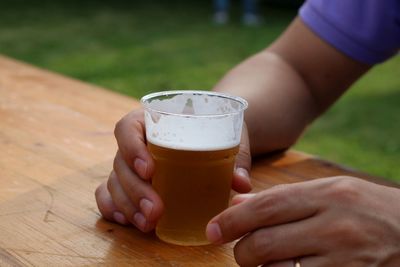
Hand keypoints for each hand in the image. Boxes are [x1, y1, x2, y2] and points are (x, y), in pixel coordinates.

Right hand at [95, 109, 252, 231]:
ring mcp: (129, 163)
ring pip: (114, 182)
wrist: (209, 135)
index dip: (132, 149)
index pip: (127, 128)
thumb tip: (242, 184)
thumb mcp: (227, 135)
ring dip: (127, 205)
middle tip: (155, 211)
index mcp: (151, 120)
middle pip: (120, 162)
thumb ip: (236, 157)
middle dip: (135, 190)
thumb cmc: (214, 131)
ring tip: (147, 224)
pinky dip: (113, 207)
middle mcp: (135, 141)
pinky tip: (126, 221)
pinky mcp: (129, 181)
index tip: (150, 170)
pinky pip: (109, 193)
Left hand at [206, 176, 399, 266]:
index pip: (264, 208)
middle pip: (264, 243)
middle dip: (241, 251)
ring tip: (266, 262)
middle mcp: (335, 226)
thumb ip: (282, 199)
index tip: (212, 230)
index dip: (231, 221)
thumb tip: (236, 206)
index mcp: (327, 194)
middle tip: (242, 251)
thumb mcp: (329, 192)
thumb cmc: (364, 208)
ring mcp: (344, 261)